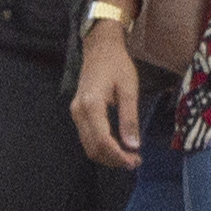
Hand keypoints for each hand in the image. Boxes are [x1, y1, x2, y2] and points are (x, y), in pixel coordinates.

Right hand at [72, 41, 140, 166]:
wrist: (100, 48)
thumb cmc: (117, 65)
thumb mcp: (129, 89)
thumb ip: (129, 118)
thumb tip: (133, 146)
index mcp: (91, 105)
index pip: (102, 141)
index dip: (118, 156)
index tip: (135, 161)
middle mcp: (79, 112)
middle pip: (93, 148)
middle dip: (113, 160)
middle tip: (135, 162)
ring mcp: (76, 113)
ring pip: (89, 146)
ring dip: (108, 156)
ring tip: (129, 156)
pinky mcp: (78, 113)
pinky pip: (88, 137)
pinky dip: (102, 147)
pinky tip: (118, 146)